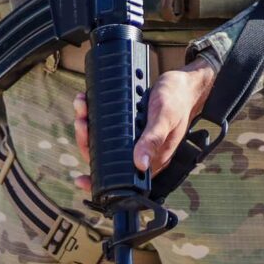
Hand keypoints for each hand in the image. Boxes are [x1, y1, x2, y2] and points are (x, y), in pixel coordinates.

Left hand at [72, 59, 217, 188]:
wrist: (184, 84)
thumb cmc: (177, 100)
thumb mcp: (164, 117)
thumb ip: (153, 140)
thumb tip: (139, 164)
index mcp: (153, 160)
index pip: (122, 177)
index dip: (100, 180)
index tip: (80, 180)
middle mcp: (141, 152)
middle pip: (105, 158)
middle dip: (87, 140)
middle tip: (81, 121)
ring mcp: (134, 139)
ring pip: (102, 141)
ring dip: (87, 126)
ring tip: (82, 106)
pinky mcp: (129, 126)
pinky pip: (106, 126)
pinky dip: (94, 115)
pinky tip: (87, 102)